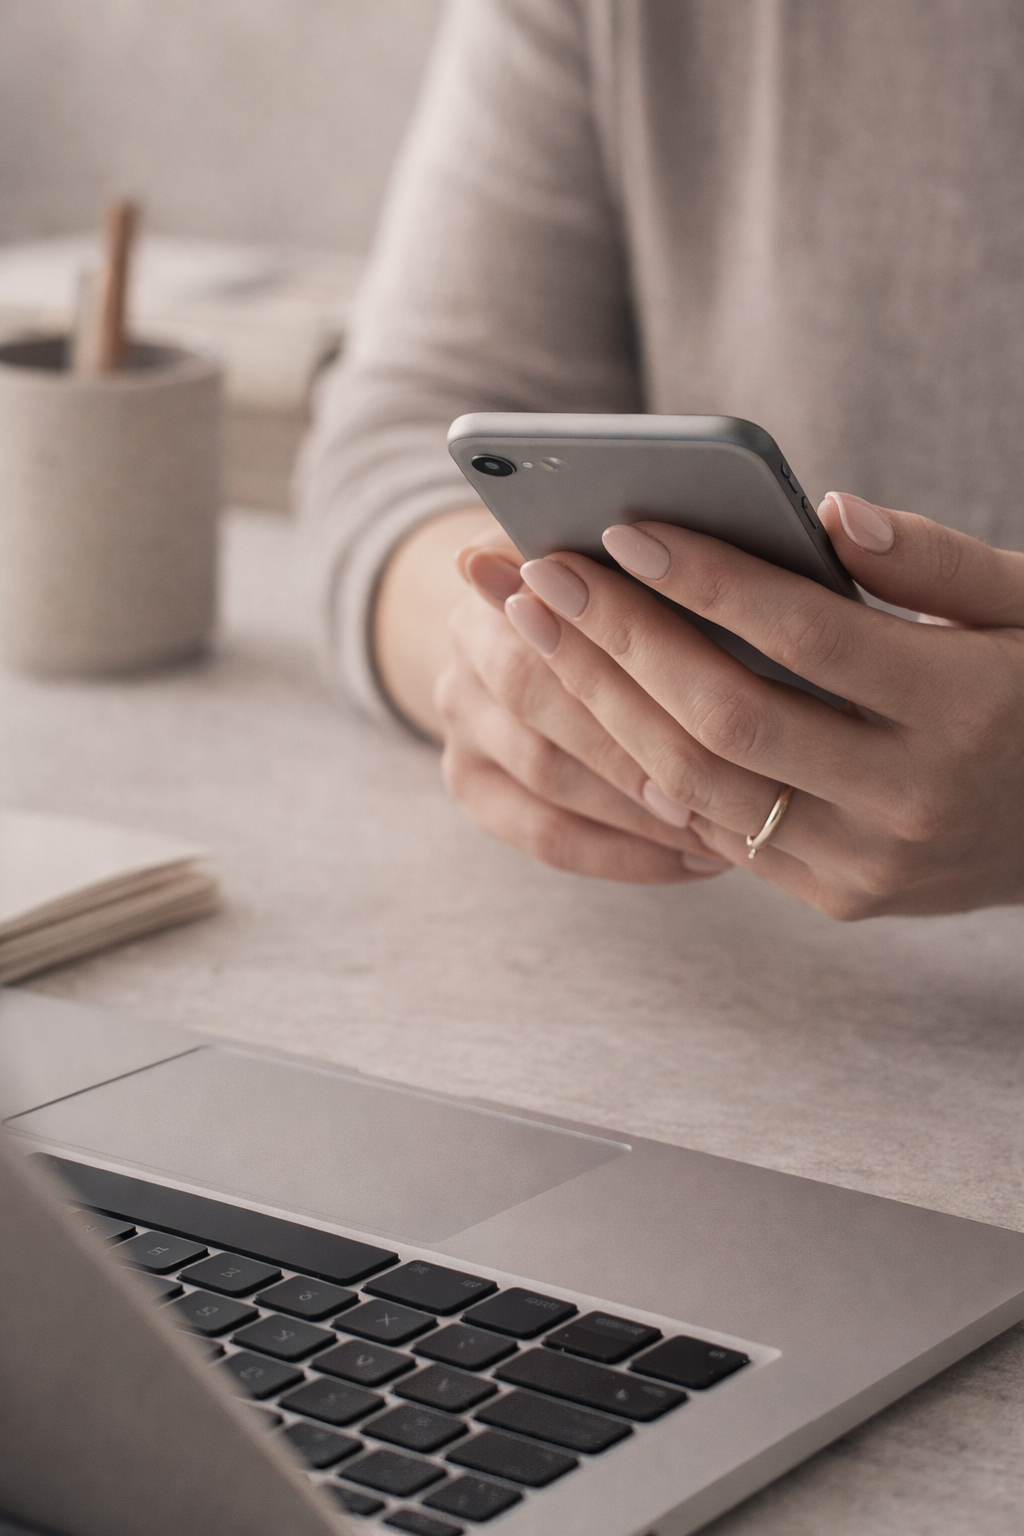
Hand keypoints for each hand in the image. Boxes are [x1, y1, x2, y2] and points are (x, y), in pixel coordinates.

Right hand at [434, 523, 730, 881]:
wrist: (517, 604)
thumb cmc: (623, 566)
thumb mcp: (643, 543)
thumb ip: (702, 542)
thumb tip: (835, 519)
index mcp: (499, 566)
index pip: (554, 610)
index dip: (631, 643)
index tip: (724, 673)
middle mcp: (460, 643)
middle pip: (542, 699)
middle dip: (638, 743)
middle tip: (736, 775)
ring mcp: (457, 719)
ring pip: (549, 779)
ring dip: (643, 807)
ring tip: (739, 822)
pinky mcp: (468, 781)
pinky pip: (545, 836)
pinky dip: (625, 854)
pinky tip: (702, 859)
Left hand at [508, 494, 1023, 917]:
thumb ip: (937, 559)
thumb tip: (825, 514)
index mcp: (968, 707)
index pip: (810, 637)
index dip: (710, 581)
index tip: (625, 530)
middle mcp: (914, 799)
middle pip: (728, 716)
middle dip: (621, 640)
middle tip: (543, 574)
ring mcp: (872, 865)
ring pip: (702, 786)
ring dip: (607, 705)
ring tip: (543, 633)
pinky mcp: (842, 898)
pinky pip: (722, 835)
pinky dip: (652, 766)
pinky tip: (598, 704)